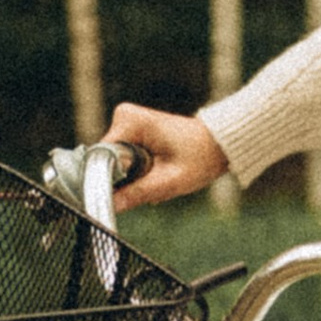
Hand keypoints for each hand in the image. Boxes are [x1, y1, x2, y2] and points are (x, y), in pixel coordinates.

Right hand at [102, 104, 227, 210]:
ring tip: (160, 175)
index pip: (102, 157)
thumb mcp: (170, 181)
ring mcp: (126, 122)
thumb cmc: (201, 157)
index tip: (128, 194)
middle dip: (128, 179)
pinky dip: (139, 171)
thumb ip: (139, 192)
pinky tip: (158, 170)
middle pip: (108, 160)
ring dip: (135, 177)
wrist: (219, 143)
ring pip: (115, 162)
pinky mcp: (131, 130)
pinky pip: (123, 159)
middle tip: (155, 183)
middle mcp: (124, 116)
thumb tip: (111, 205)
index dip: (111, 180)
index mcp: (131, 121)